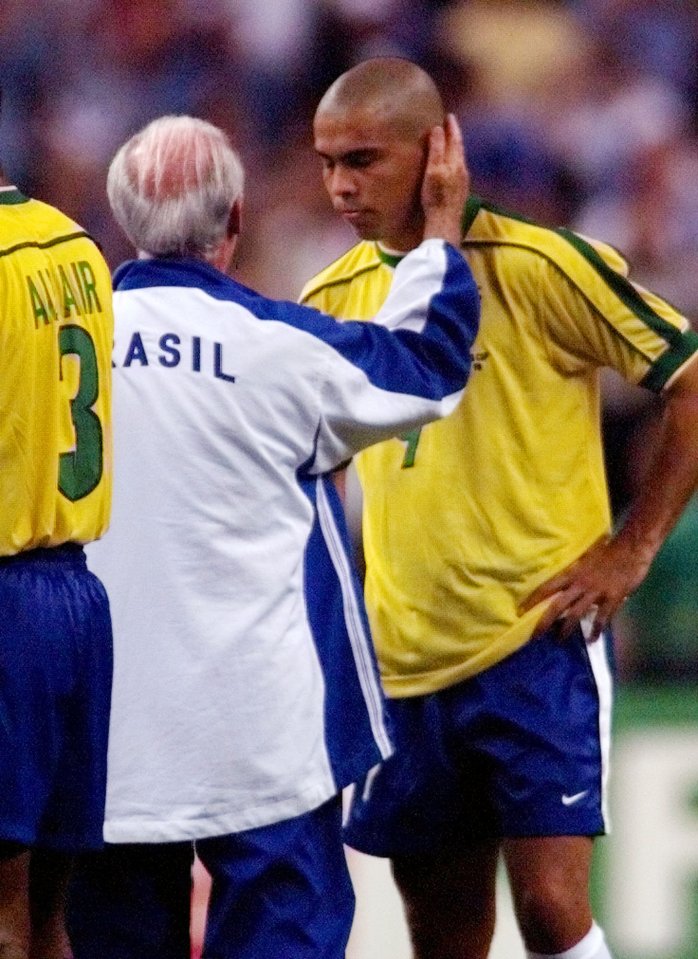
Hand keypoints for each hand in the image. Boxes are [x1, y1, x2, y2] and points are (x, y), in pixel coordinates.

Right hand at [422, 114, 468, 246]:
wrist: (445, 223)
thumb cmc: (436, 197)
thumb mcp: (433, 170)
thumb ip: (437, 149)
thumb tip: (438, 129)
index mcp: (456, 162)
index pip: (456, 139)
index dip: (452, 127)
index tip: (449, 116)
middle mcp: (462, 170)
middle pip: (459, 149)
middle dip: (454, 137)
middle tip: (449, 126)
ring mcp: (463, 183)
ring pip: (459, 161)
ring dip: (454, 150)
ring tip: (448, 144)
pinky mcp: (460, 193)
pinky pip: (458, 172)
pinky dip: (453, 163)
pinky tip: (449, 168)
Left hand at [519, 534, 650, 641]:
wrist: (630, 549)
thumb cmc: (607, 552)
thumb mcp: (585, 559)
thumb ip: (574, 572)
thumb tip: (563, 582)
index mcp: (572, 573)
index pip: (547, 587)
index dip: (533, 599)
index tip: (520, 610)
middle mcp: (580, 584)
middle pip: (557, 605)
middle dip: (544, 621)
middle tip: (534, 635)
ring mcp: (595, 592)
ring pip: (576, 614)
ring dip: (566, 629)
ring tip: (559, 640)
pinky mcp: (611, 598)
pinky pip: (601, 618)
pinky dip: (596, 630)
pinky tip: (592, 640)